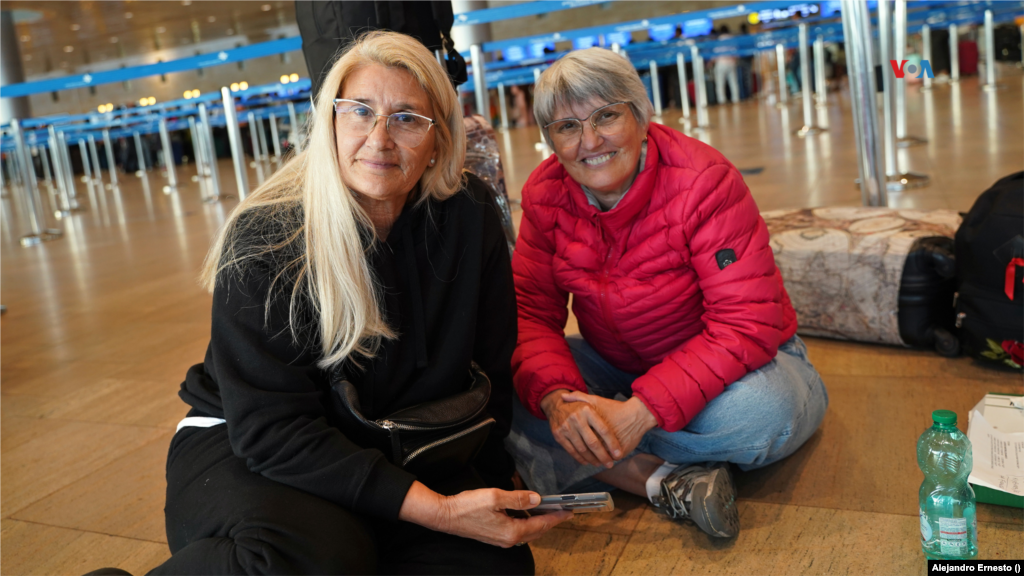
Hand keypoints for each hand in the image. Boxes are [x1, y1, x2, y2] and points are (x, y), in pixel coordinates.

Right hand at [399, 482, 571, 547]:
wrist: (446, 516)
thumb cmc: (468, 506)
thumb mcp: (496, 497)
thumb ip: (518, 498)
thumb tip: (537, 499)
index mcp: (512, 531)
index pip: (541, 524)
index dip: (557, 517)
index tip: (569, 511)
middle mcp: (509, 539)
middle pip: (537, 531)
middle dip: (551, 521)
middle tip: (564, 512)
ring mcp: (501, 540)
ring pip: (528, 532)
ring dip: (539, 523)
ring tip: (549, 511)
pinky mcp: (495, 536)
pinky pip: (518, 532)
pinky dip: (527, 524)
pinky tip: (527, 514)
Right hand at [540, 389, 622, 467]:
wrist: (556, 405)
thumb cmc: (579, 407)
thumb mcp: (591, 403)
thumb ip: (604, 412)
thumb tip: (621, 427)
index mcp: (588, 410)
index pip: (604, 430)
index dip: (612, 444)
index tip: (618, 454)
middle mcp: (577, 418)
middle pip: (593, 442)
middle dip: (603, 456)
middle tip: (610, 464)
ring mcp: (566, 427)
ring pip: (582, 449)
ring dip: (592, 459)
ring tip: (600, 464)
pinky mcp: (558, 435)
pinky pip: (571, 450)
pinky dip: (580, 458)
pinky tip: (587, 462)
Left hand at [561, 392, 657, 457]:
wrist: (637, 415)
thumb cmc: (615, 408)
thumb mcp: (596, 400)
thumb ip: (579, 397)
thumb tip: (562, 396)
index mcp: (590, 426)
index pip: (578, 439)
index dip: (577, 443)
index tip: (577, 444)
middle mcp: (599, 438)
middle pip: (588, 451)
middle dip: (587, 455)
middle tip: (588, 459)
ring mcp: (609, 447)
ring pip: (598, 458)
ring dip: (596, 460)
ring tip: (597, 460)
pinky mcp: (620, 453)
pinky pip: (610, 459)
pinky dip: (608, 459)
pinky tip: (607, 458)